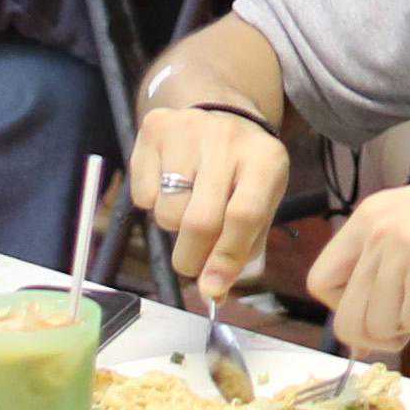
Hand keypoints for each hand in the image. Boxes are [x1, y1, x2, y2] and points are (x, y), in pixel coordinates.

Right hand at [130, 98, 292, 305]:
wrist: (222, 116)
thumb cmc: (244, 174)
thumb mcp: (261, 205)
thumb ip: (242, 251)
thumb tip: (212, 293)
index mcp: (266, 160)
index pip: (243, 216)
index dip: (226, 258)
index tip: (213, 289)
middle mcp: (228, 139)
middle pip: (200, 220)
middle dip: (192, 258)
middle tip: (193, 263)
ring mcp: (189, 129)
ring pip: (168, 211)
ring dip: (173, 230)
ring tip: (187, 210)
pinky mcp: (155, 128)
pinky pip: (143, 194)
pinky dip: (153, 205)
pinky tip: (170, 186)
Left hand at [307, 153, 409, 357]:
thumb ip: (385, 271)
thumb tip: (360, 339)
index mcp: (369, 216)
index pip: (320, 283)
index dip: (349, 310)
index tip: (384, 310)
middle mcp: (378, 226)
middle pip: (347, 316)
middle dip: (382, 333)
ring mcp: (405, 242)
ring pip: (379, 325)